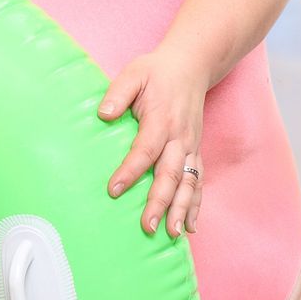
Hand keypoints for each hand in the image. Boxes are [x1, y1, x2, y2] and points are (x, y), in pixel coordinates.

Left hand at [98, 50, 208, 238]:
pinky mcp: (195, 152)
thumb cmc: (157, 72)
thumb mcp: (134, 73)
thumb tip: (103, 114)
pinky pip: (198, 181)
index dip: (130, 171)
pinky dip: (195, 205)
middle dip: (160, 203)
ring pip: (188, 183)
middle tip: (148, 227)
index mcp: (162, 119)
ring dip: (181, 210)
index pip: (145, 150)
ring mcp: (191, 146)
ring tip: (171, 234)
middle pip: (170, 174)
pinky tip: (189, 227)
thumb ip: (118, 93)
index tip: (113, 190)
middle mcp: (180, 137)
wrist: (192, 65)